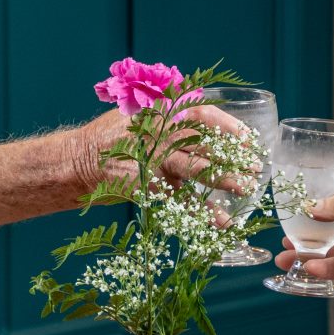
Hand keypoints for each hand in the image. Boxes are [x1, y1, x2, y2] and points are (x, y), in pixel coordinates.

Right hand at [61, 104, 252, 204]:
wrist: (77, 160)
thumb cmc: (112, 137)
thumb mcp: (137, 112)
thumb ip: (167, 111)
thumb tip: (205, 114)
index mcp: (158, 111)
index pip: (200, 112)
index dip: (227, 124)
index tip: (247, 136)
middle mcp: (156, 131)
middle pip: (204, 141)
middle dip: (232, 153)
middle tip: (256, 165)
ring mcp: (151, 159)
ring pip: (195, 168)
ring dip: (224, 178)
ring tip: (246, 188)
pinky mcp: (145, 186)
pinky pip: (180, 200)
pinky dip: (203, 213)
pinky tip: (223, 224)